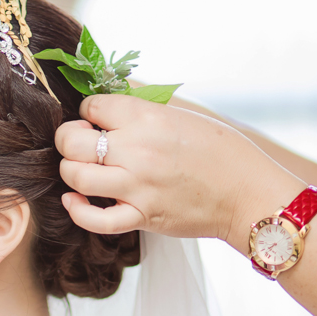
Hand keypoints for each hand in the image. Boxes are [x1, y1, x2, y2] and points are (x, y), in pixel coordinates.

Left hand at [54, 94, 304, 253]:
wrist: (249, 193)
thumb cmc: (220, 151)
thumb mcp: (183, 115)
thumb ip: (142, 109)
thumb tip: (107, 96)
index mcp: (148, 118)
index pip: (92, 106)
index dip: (88, 112)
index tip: (96, 120)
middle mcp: (138, 150)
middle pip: (72, 141)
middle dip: (67, 139)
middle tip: (79, 143)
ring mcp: (137, 186)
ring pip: (75, 176)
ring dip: (70, 171)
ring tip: (80, 169)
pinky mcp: (141, 216)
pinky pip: (95, 219)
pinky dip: (77, 210)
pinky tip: (74, 199)